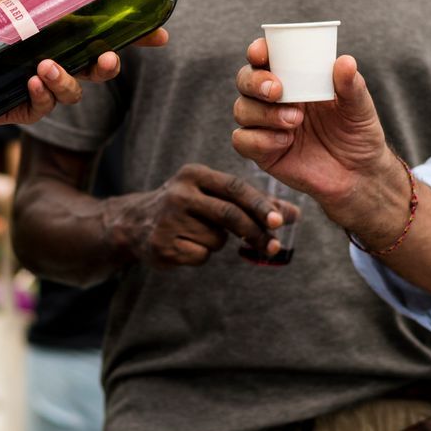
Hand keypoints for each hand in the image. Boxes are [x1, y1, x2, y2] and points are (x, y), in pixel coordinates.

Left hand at [0, 0, 168, 129]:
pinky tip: (32, 81)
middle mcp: (57, 60)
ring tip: (46, 66)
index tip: (159, 33)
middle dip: (112, 66)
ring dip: (68, 80)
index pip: (105, 36)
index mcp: (60, 34)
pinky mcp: (23, 108)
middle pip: (100, 69)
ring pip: (75, 92)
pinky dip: (43, 94)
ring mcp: (41, 87)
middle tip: (110, 58)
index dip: (135, 36)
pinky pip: (44, 108)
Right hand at [111, 163, 286, 268]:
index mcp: (194, 175)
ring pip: (216, 239)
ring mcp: (168, 220)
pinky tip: (185, 245)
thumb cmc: (188, 206)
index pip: (235, 188)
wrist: (135, 224)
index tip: (280, 221)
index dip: (260, 205)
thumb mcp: (215, 195)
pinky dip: (201, 255)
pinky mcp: (161, 245)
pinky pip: (200, 256)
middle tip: (273, 247)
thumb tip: (294, 214)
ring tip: (198, 233)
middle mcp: (179, 193)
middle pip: (229, 215)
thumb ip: (254, 203)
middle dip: (255, 233)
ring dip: (218, 243)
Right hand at [231, 40, 395, 217]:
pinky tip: (285, 141)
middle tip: (278, 90)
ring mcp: (266, 126)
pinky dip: (260, 139)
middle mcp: (274, 100)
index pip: (266, 59)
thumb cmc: (358, 133)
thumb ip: (351, 85)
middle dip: (255, 82)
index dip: (257, 51)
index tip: (261, 53)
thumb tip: (345, 61)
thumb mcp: (359, 106)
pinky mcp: (263, 153)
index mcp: (294, 79)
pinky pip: (242, 141)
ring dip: (264, 113)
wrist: (359, 174)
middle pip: (244, 80)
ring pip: (241, 109)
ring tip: (295, 121)